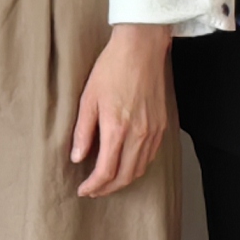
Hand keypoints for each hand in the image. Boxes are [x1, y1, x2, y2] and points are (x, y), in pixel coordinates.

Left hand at [69, 23, 173, 197]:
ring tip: (107, 181)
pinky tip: (125, 164)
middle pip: (125, 176)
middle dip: (108, 188)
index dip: (94, 185)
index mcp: (117, 128)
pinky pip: (150, 157)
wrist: (141, 49)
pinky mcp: (162, 126)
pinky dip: (137, 167)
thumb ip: (83, 131)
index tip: (83, 190)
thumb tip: (77, 158)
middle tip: (93, 190)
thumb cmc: (112, 68)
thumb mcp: (88, 98)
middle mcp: (139, 134)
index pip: (106, 171)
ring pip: (140, 169)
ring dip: (123, 180)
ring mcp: (153, 131)